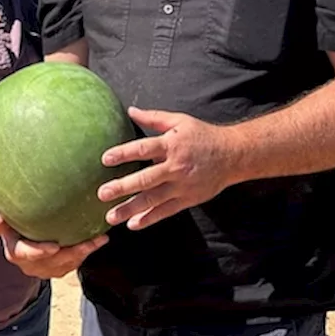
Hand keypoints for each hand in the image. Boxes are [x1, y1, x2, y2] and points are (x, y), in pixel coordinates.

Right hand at [0, 212, 108, 278]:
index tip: (54, 246)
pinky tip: (100, 238)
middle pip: (52, 262)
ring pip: (67, 264)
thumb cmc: (15, 222)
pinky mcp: (60, 268)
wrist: (27, 232)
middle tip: (87, 243)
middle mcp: (31, 264)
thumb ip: (1, 221)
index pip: (25, 254)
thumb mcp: (7, 221)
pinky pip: (75, 262)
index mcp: (16, 251)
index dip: (38, 252)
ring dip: (84, 252)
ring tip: (98, 239)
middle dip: (71, 254)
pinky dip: (87, 250)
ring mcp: (47, 268)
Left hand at [97, 107, 240, 230]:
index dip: (124, 154)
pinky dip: (149, 219)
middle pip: (146, 179)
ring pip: (153, 199)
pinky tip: (133, 225)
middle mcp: (175, 167)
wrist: (232, 155)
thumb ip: (154, 118)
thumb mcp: (180, 121)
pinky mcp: (188, 199)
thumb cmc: (203, 136)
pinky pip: (166, 211)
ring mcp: (182, 186)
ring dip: (131, 209)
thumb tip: (130, 111)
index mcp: (172, 145)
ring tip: (111, 217)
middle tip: (102, 194)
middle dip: (123, 187)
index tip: (105, 159)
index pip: (143, 149)